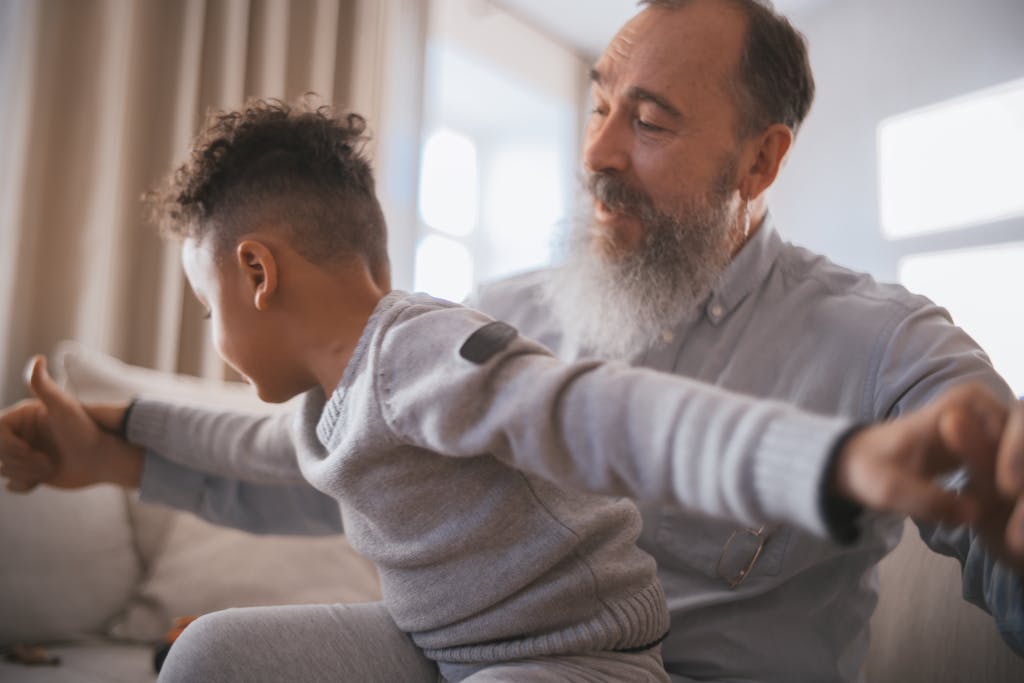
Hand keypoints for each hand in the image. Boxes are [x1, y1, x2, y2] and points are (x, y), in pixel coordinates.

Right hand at [0, 355, 142, 490]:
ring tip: (51, 467)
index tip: (30, 451)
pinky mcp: (31, 473)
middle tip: (48, 462)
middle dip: (23, 462)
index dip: (9, 446)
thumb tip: (37, 358)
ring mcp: (24, 453)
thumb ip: (44, 386)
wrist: (101, 459)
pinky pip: (12, 485)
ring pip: (3, 470)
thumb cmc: (84, 430)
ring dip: (27, 473)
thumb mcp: (63, 407)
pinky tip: (45, 478)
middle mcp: (20, 434)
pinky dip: (26, 485)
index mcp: (21, 417)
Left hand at [834, 382, 1023, 572]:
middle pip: (1021, 438)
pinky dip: (1014, 488)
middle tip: (1014, 506)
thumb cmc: (870, 470)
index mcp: (954, 410)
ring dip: (1020, 485)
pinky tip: (1012, 520)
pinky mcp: (985, 451)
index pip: (1011, 419)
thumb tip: (976, 513)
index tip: (1008, 487)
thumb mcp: (890, 489)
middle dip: (1021, 470)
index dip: (1015, 451)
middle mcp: (977, 414)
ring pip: (1019, 455)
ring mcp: (984, 432)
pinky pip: (1013, 466)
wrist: (856, 466)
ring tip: (1015, 525)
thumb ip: (929, 500)